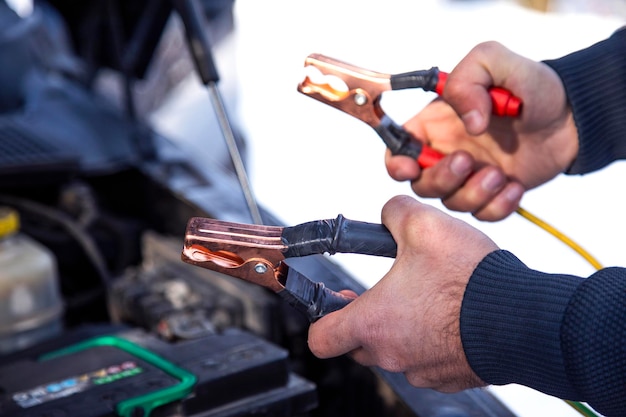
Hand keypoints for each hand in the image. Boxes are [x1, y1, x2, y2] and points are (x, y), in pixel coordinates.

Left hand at [307, 195, 497, 391]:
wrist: (524, 317)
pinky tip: (449, 315)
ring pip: (395, 352)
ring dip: (401, 329)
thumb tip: (389, 212)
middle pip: (357, 345)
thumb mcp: (424, 225)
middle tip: (381, 294)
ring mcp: (423, 370)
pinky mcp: (451, 377)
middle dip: (364, 319)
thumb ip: (394, 213)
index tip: (332, 303)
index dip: (321, 319)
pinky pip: (427, 361)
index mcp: (374, 323)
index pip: (320, 339)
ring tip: (423, 298)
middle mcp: (392, 353)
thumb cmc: (471, 279)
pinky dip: (431, 342)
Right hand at [385, 41, 578, 220]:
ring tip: (500, 174)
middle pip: (420, 184)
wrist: (573, 118)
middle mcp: (445, 153)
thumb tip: (467, 124)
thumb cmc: (532, 86)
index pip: (398, 149)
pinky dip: (497, 206)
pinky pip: (482, 215)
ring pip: (450, 203)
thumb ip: (467, 80)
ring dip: (473, 193)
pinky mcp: (491, 195)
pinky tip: (515, 187)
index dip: (396, 163)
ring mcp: (469, 177)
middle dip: (441, 179)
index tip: (410, 166)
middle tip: (468, 161)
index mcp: (435, 124)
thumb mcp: (495, 61)